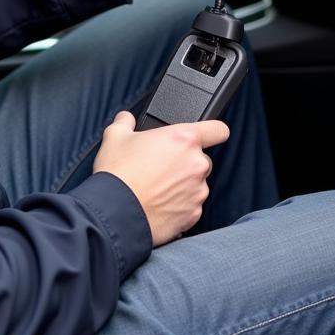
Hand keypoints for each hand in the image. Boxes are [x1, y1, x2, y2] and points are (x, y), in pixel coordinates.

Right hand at [92, 111, 229, 245]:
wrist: (116, 214)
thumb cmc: (118, 174)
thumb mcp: (115, 136)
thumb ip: (125, 121)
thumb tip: (126, 119)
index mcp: (183, 139)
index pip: (218, 130)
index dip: (213, 131)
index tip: (209, 135)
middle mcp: (196, 164)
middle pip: (202, 159)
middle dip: (186, 162)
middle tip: (162, 166)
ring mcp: (197, 191)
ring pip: (197, 184)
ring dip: (183, 185)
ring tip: (157, 188)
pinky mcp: (193, 215)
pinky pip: (191, 206)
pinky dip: (180, 205)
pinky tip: (159, 204)